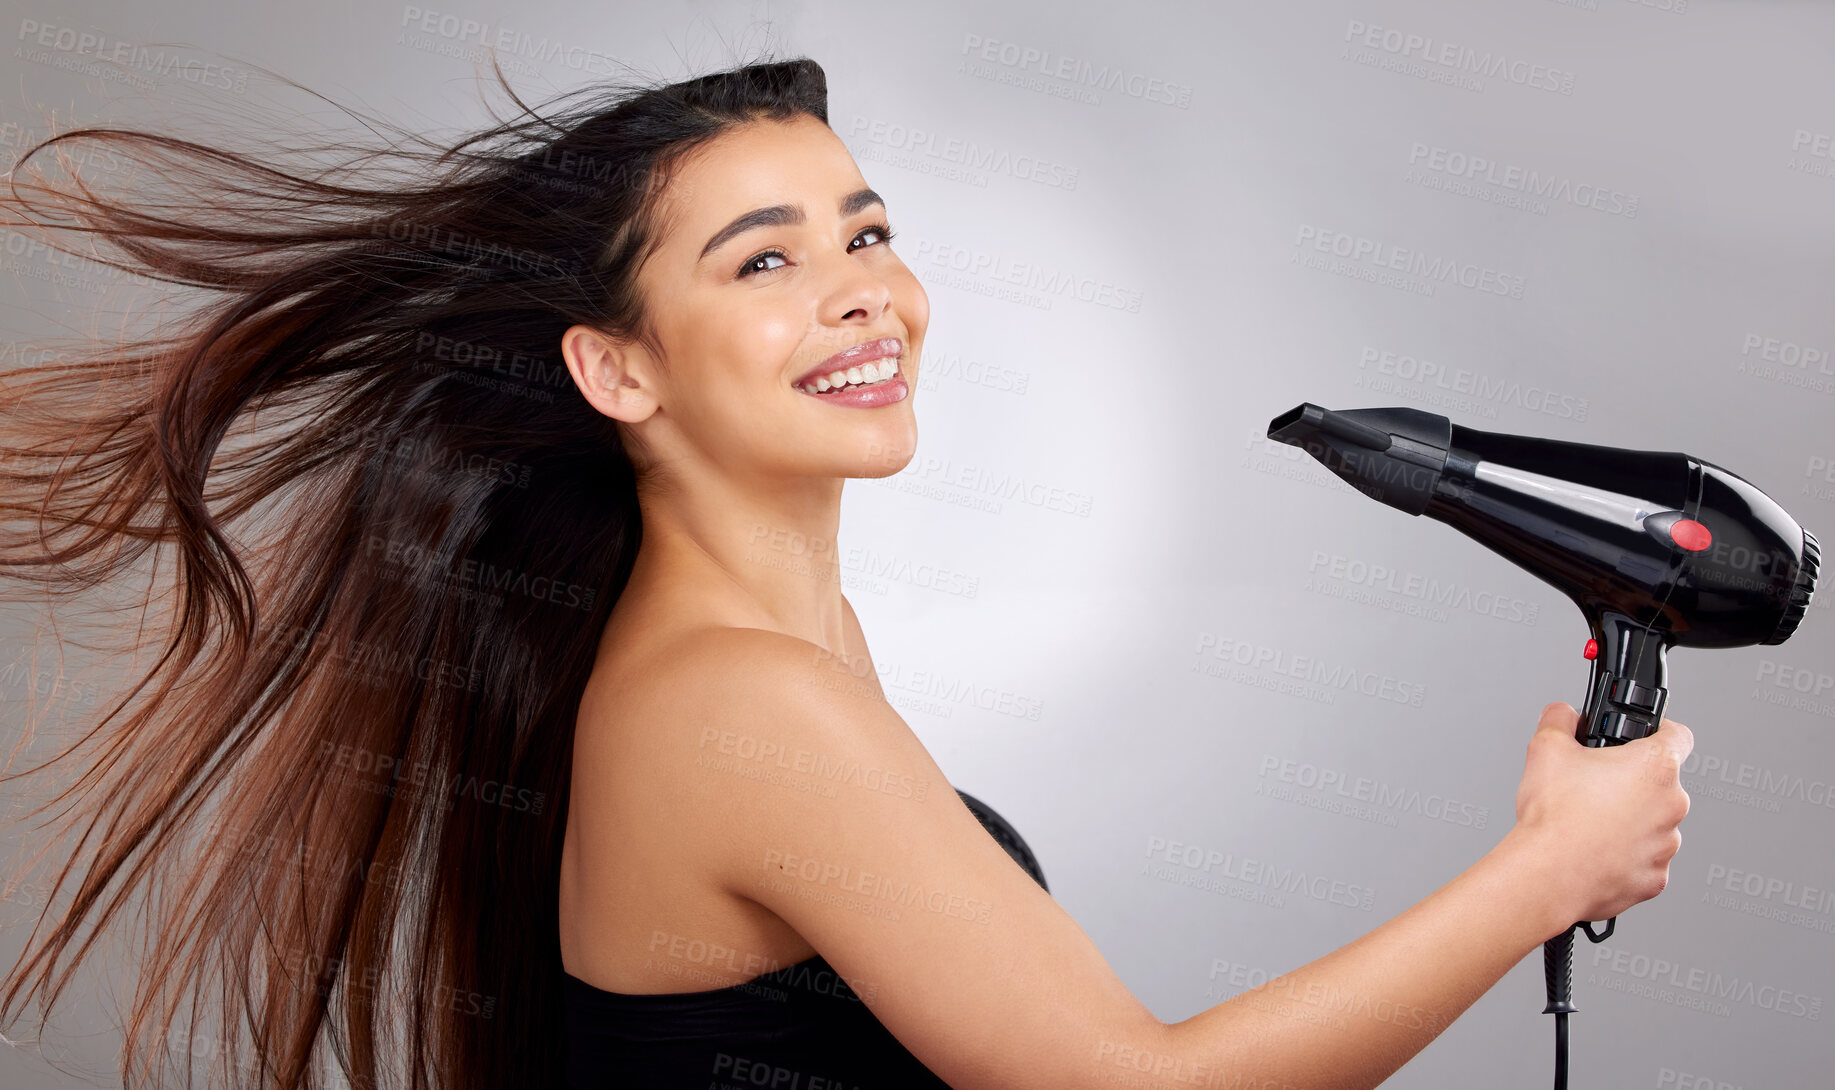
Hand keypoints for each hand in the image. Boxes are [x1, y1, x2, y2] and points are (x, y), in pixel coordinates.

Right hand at [1510, 701, 1692, 924]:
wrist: (1549, 873)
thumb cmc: (1555, 816)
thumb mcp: (1546, 747)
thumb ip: (1560, 718)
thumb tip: (1563, 714)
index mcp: (1654, 766)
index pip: (1678, 735)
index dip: (1660, 731)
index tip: (1644, 738)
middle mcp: (1672, 805)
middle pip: (1660, 784)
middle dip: (1632, 783)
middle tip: (1595, 788)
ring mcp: (1667, 845)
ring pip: (1654, 824)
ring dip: (1631, 821)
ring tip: (1590, 824)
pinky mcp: (1656, 878)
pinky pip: (1645, 860)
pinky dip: (1626, 855)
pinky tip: (1595, 851)